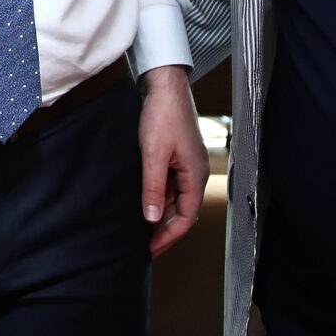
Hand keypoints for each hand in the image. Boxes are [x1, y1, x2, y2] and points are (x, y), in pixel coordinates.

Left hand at [138, 65, 206, 258]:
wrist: (164, 85)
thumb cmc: (163, 115)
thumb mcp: (153, 154)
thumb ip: (153, 187)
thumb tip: (153, 218)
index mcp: (196, 175)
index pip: (186, 218)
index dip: (168, 237)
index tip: (151, 251)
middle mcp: (195, 173)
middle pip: (183, 212)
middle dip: (164, 230)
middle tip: (143, 246)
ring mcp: (186, 165)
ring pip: (176, 200)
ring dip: (160, 215)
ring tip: (140, 230)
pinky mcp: (177, 158)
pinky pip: (170, 186)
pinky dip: (158, 198)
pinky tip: (143, 203)